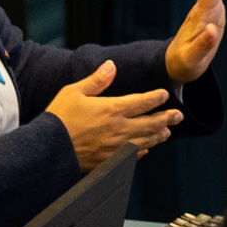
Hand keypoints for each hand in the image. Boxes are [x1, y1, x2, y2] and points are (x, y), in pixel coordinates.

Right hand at [45, 62, 185, 171]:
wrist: (47, 149)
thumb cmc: (58, 118)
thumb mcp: (74, 92)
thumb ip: (96, 80)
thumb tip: (112, 65)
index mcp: (111, 109)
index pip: (142, 102)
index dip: (156, 98)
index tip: (165, 94)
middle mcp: (118, 129)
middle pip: (150, 123)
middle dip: (166, 118)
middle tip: (178, 116)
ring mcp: (115, 148)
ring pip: (145, 141)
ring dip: (158, 136)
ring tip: (167, 132)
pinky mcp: (109, 162)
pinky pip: (132, 157)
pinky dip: (142, 152)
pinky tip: (146, 149)